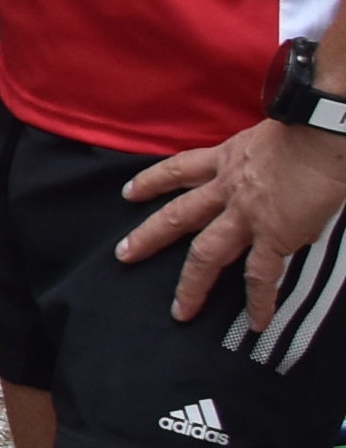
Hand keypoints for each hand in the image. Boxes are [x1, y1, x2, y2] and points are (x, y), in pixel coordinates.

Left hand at [120, 122, 345, 327]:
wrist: (322, 130)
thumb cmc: (310, 125)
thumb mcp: (270, 136)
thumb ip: (264, 160)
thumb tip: (277, 176)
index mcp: (228, 158)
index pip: (180, 170)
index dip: (152, 182)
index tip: (129, 193)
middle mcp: (228, 187)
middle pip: (177, 216)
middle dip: (149, 237)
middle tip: (123, 255)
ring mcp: (246, 214)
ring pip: (206, 254)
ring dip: (192, 285)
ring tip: (179, 311)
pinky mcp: (273, 235)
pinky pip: (262, 276)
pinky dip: (260, 301)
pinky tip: (256, 322)